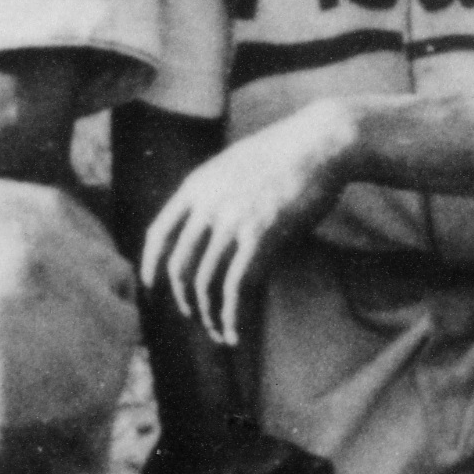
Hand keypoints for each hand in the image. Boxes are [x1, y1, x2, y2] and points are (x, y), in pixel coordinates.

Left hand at [141, 106, 359, 345]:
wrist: (323, 141)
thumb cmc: (288, 153)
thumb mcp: (237, 164)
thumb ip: (216, 191)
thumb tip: (209, 222)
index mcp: (198, 184)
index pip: (158, 233)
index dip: (150, 265)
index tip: (151, 286)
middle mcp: (209, 204)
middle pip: (180, 266)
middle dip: (184, 298)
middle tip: (196, 315)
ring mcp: (233, 220)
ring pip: (206, 283)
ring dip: (210, 315)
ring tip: (220, 333)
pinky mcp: (261, 236)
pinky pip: (236, 288)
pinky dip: (231, 316)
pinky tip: (236, 332)